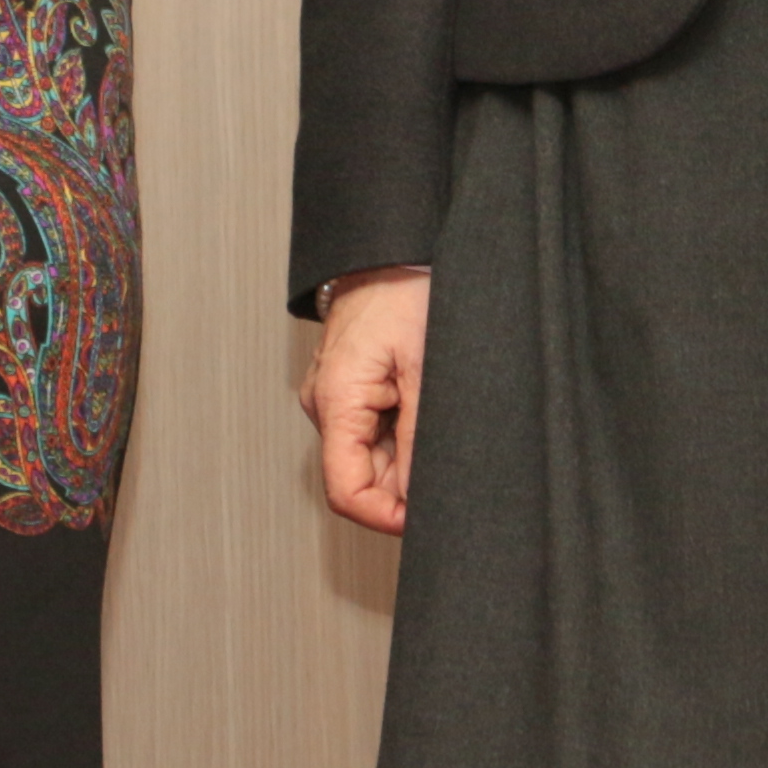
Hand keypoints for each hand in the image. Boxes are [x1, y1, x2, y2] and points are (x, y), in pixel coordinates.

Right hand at [304, 269, 428, 534]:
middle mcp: (324, 404)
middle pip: (358, 476)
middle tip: (444, 457)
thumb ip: (418, 438)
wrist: (390, 249)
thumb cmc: (404, 291)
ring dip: (403, 453)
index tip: (424, 518)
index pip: (345, 491)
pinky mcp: (345, 389)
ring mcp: (332, 396)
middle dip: (402, 481)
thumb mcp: (424, 369)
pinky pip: (368, 430)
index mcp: (335, 400)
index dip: (385, 516)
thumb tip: (418, 496)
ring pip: (367, 455)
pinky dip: (398, 431)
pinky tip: (419, 403)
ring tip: (432, 414)